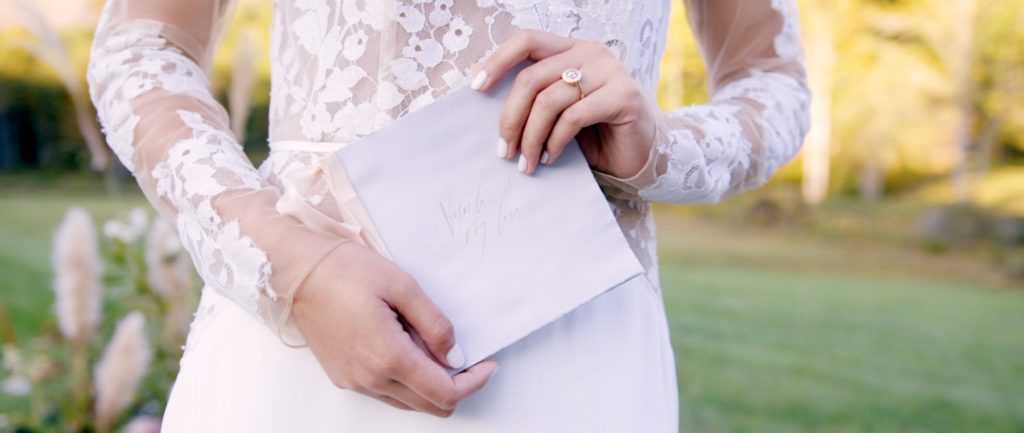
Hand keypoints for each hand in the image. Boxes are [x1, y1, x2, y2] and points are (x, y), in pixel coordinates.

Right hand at [291, 242, 498, 416]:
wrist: (295, 271)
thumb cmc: (343, 269)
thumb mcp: (402, 285)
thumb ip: (434, 324)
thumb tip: (455, 356)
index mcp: (388, 357)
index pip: (445, 393)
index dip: (474, 382)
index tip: (488, 365)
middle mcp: (370, 379)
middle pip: (431, 406)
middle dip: (457, 385)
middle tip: (468, 357)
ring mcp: (354, 382)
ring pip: (409, 402)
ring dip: (430, 383)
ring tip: (429, 343)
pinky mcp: (344, 377)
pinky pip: (387, 392)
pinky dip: (406, 379)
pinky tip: (405, 345)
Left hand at [470, 29, 660, 177]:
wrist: (640, 155)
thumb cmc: (595, 134)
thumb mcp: (558, 112)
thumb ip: (535, 99)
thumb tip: (487, 105)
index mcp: (572, 49)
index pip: (527, 40)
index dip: (497, 61)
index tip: (476, 88)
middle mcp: (591, 53)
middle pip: (531, 77)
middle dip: (510, 118)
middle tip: (503, 150)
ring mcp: (610, 71)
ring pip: (549, 100)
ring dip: (531, 137)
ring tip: (527, 162)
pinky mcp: (624, 95)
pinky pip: (573, 117)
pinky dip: (555, 141)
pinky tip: (551, 158)